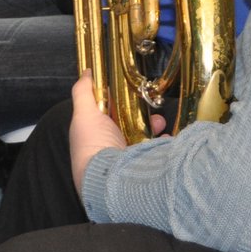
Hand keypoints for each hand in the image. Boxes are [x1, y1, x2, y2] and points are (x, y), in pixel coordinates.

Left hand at [69, 71, 165, 197]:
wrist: (109, 179)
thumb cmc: (92, 146)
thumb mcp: (84, 113)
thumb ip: (83, 92)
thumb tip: (86, 72)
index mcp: (94, 139)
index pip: (107, 117)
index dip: (118, 102)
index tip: (129, 91)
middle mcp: (108, 151)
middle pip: (128, 126)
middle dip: (140, 115)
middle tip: (150, 105)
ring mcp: (125, 162)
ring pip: (143, 139)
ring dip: (153, 128)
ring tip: (161, 122)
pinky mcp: (142, 170)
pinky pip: (155, 153)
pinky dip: (162, 145)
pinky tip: (167, 138)